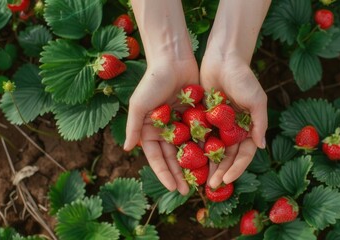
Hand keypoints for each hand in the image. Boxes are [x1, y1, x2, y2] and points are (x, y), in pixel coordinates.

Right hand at [124, 58, 198, 194]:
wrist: (173, 59)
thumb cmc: (152, 81)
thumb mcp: (139, 105)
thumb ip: (133, 127)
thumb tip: (126, 149)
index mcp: (150, 130)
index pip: (157, 158)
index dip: (164, 173)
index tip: (173, 188)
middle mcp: (166, 130)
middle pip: (174, 157)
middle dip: (181, 174)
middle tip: (189, 190)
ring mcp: (182, 124)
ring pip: (189, 149)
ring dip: (195, 164)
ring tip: (203, 180)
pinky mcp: (196, 116)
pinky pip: (202, 135)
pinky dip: (206, 147)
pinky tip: (214, 160)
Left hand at [200, 52, 267, 188]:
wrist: (223, 58)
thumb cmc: (243, 78)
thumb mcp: (256, 100)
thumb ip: (259, 123)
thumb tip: (261, 146)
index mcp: (248, 128)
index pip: (244, 154)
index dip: (237, 168)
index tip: (226, 179)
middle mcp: (233, 129)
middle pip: (227, 156)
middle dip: (221, 171)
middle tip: (211, 185)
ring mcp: (218, 124)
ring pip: (213, 150)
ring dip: (207, 164)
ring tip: (199, 177)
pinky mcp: (204, 117)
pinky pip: (199, 136)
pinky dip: (195, 148)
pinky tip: (187, 160)